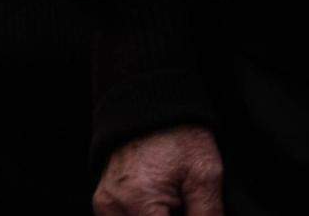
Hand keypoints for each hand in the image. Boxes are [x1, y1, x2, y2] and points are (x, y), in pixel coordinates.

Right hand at [94, 126, 223, 215]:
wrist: (150, 104)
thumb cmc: (178, 136)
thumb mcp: (204, 179)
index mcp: (137, 202)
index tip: (194, 212)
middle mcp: (112, 207)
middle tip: (187, 205)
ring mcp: (105, 206)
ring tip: (176, 206)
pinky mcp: (104, 203)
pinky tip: (163, 209)